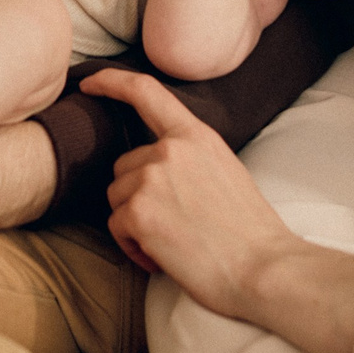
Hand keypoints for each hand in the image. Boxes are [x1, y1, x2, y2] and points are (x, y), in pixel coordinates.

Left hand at [92, 68, 295, 310]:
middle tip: (171, 225)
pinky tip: (162, 258)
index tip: (89, 84)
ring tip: (171, 243)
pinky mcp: (138, 211)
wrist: (264, 269)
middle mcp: (170, 150)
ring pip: (117, 198)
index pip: (145, 90)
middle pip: (124, 166)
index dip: (111, 82)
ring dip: (134, 222)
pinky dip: (132, 246)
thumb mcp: (225, 171)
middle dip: (137, 196)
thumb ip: (190, 158)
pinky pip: (116, 227)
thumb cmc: (250, 232)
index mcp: (197, 136)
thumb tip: (157, 167)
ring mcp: (151, 178)